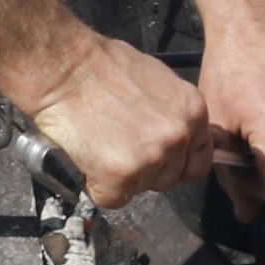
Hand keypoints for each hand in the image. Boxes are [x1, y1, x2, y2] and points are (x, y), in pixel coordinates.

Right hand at [21, 33, 216, 206]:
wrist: (65, 69)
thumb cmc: (102, 67)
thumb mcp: (159, 82)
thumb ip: (173, 114)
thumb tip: (174, 136)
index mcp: (193, 112)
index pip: (198, 162)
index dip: (174, 164)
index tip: (157, 161)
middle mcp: (178, 136)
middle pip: (170, 179)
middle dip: (146, 171)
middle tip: (119, 147)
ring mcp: (152, 157)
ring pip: (141, 189)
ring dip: (121, 178)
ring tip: (102, 147)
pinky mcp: (121, 174)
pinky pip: (111, 198)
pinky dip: (96, 186)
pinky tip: (89, 159)